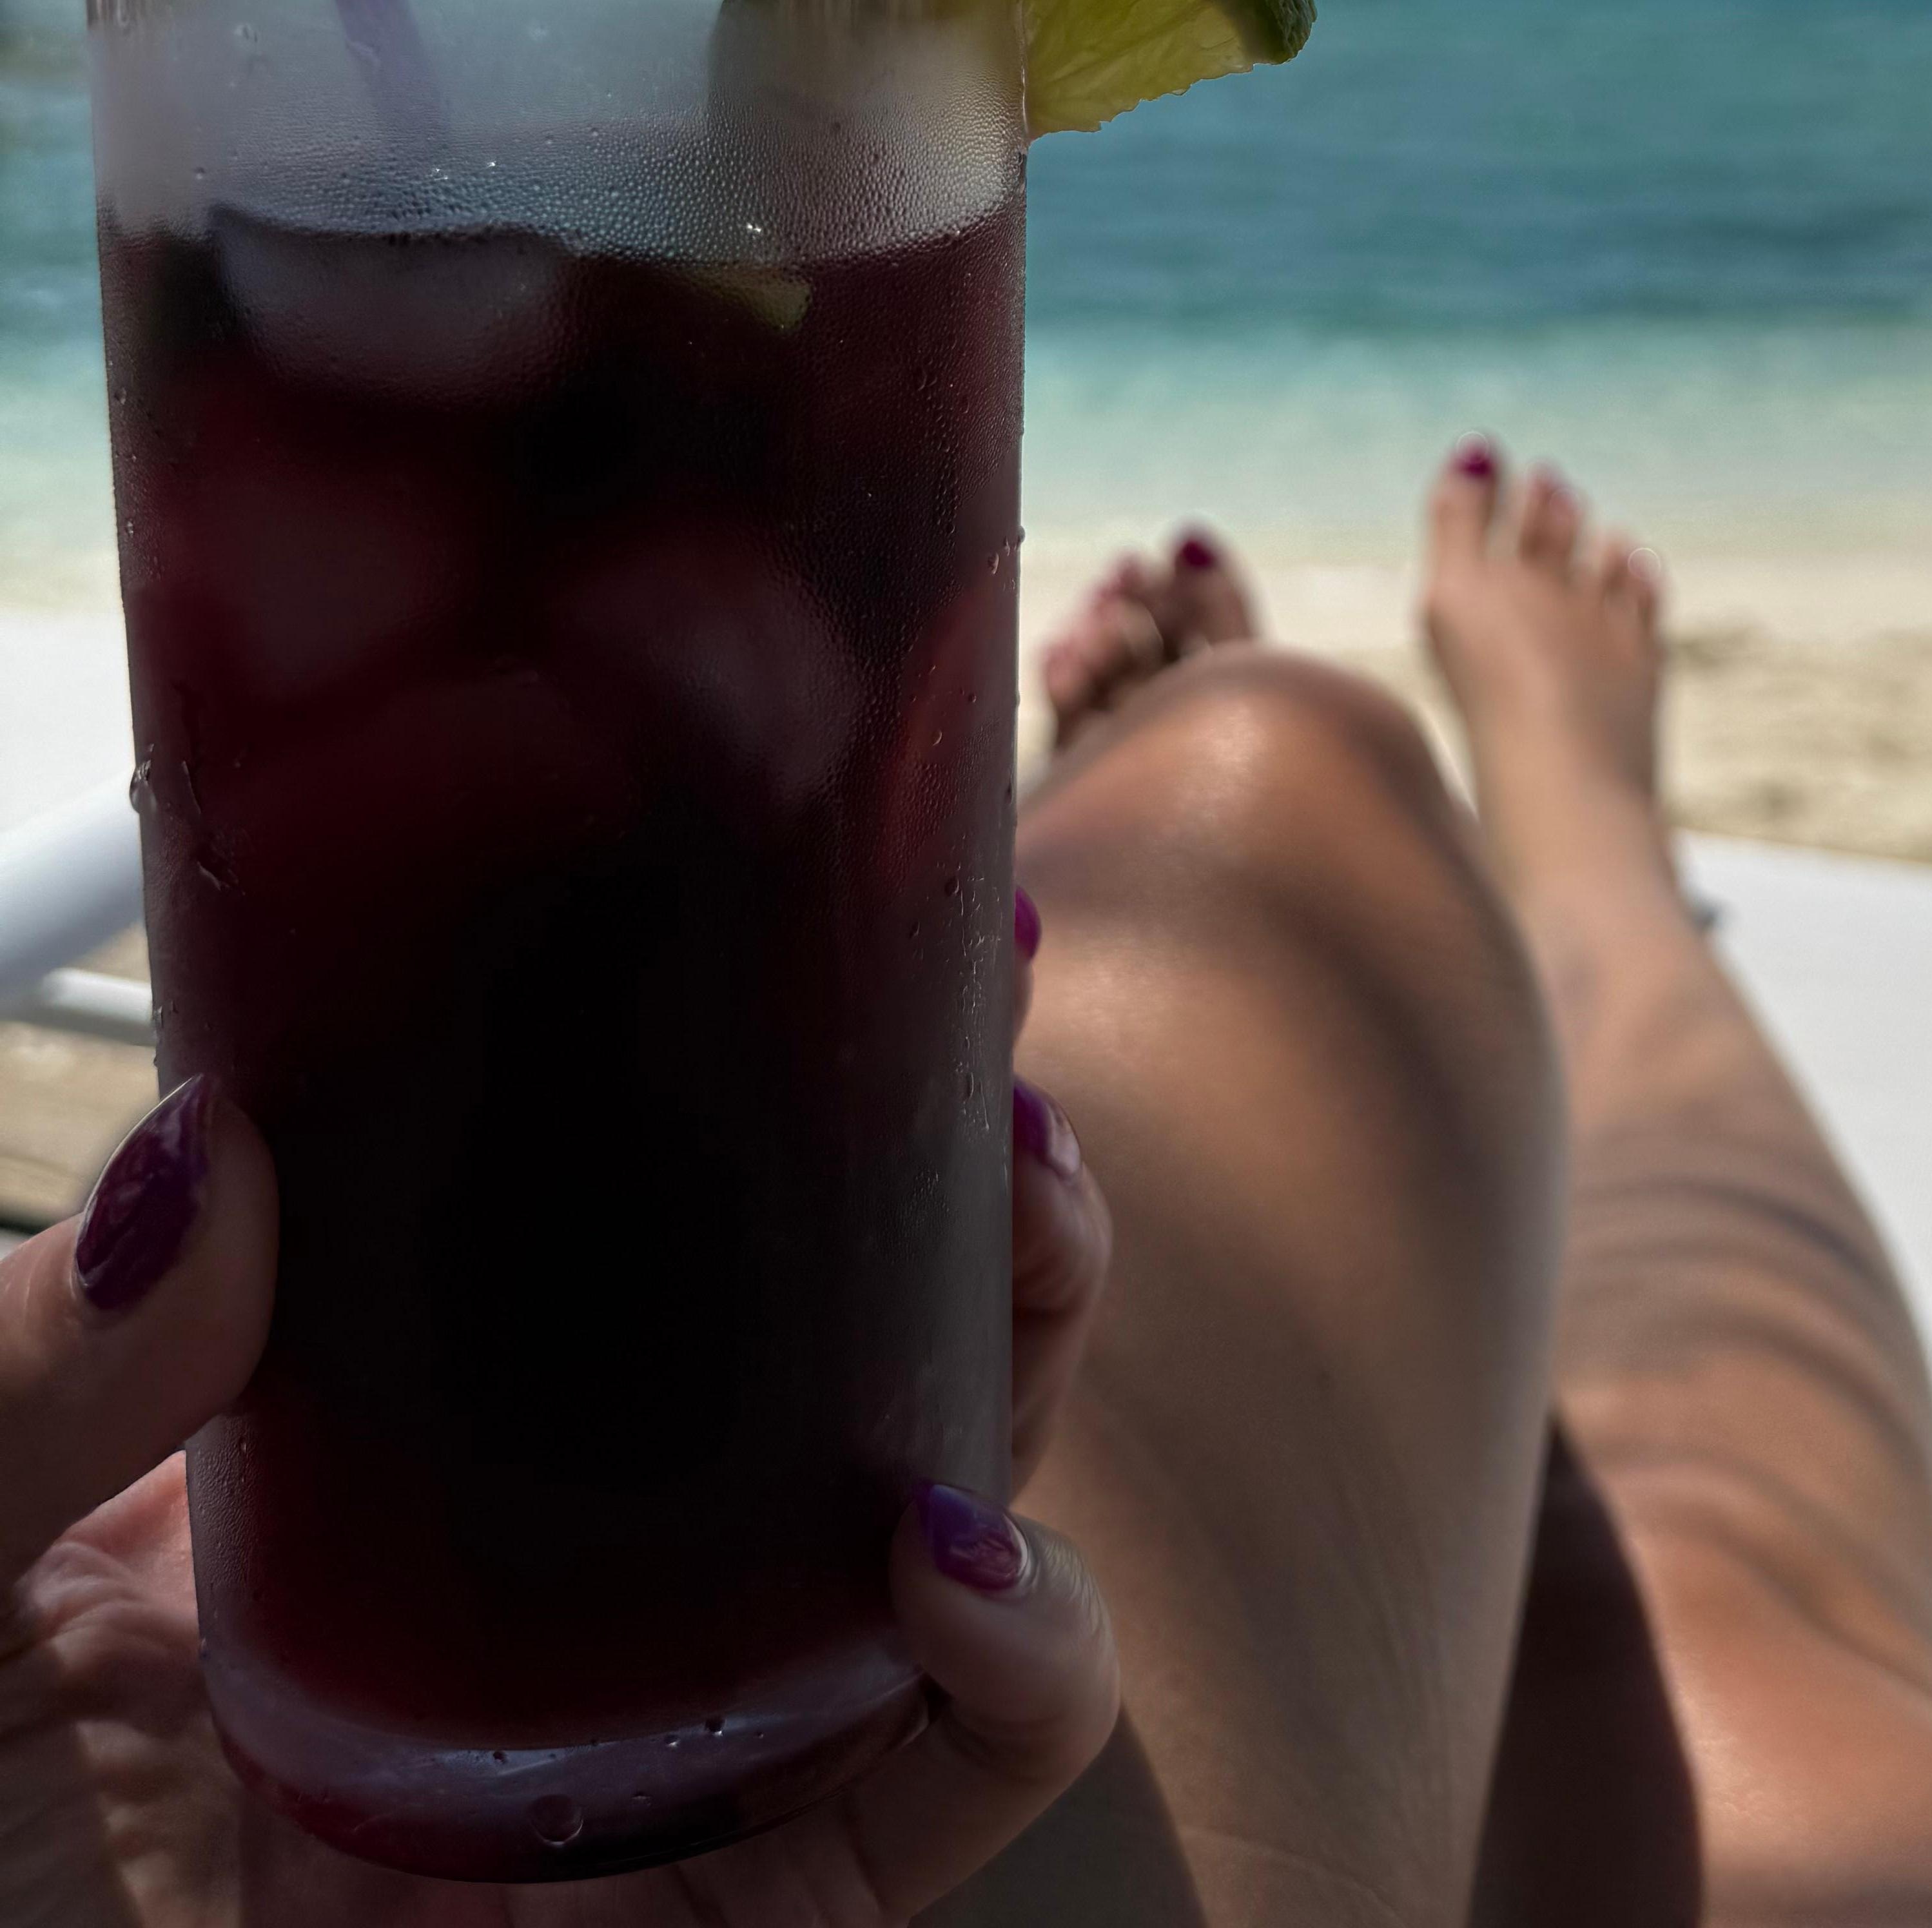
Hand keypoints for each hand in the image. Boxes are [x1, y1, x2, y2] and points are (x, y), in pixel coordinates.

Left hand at [0, 902, 1115, 1923]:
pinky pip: (934, 1793)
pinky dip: (1023, 1666)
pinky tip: (966, 1564)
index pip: (620, 1218)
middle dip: (956, 1167)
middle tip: (990, 1013)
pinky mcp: (726, 1924)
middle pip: (837, 1334)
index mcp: (384, 1459)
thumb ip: (30, 1375)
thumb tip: (207, 1155)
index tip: (850, 900)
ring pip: (941, 1512)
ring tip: (1036, 1206)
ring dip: (1033, 1343)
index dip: (754, 1061)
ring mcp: (655, 1755)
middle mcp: (553, 1585)